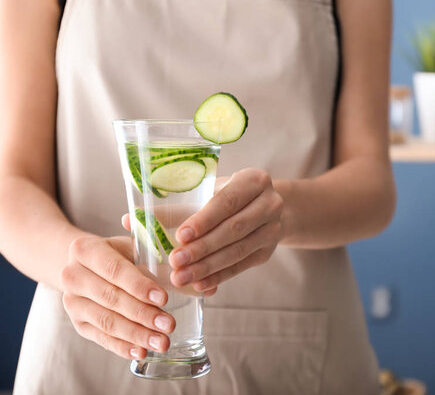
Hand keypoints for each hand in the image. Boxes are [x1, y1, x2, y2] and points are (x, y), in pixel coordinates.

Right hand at [61, 236, 174, 359]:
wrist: (87, 266)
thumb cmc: (118, 254)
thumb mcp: (132, 246)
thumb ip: (151, 257)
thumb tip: (178, 276)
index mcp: (85, 249)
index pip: (115, 270)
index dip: (139, 286)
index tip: (163, 298)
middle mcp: (73, 276)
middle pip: (111, 299)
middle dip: (143, 314)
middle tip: (169, 325)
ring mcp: (72, 302)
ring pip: (107, 321)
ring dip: (136, 334)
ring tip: (162, 342)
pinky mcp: (77, 323)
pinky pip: (101, 338)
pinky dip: (122, 347)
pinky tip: (141, 352)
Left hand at [169, 168, 282, 291]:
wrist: (265, 209)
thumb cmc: (228, 196)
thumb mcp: (209, 192)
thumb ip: (175, 207)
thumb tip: (131, 219)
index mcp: (254, 181)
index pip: (227, 202)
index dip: (204, 220)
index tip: (181, 236)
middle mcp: (270, 204)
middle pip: (233, 229)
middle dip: (202, 248)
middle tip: (176, 261)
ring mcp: (272, 230)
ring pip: (237, 251)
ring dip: (207, 267)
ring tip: (181, 277)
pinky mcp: (267, 252)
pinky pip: (241, 266)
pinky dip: (219, 276)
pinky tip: (199, 284)